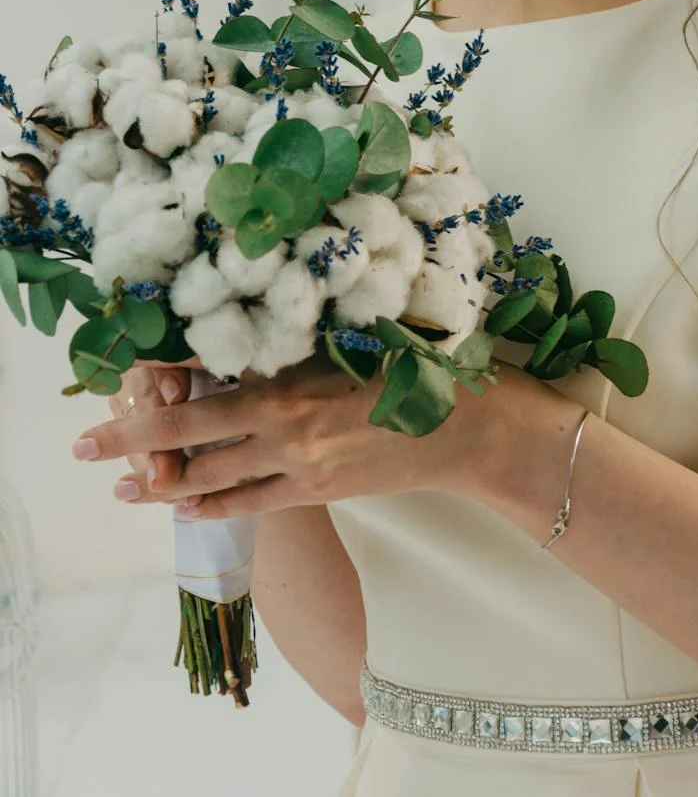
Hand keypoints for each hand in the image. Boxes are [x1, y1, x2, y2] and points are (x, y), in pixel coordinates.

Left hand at [73, 352, 552, 518]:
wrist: (474, 427)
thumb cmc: (423, 365)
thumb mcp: (359, 333)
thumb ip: (299, 338)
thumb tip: (244, 332)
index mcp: (297, 369)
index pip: (208, 370)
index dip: (159, 372)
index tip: (122, 365)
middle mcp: (289, 418)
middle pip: (191, 430)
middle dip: (131, 434)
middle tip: (83, 442)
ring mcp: (301, 462)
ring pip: (211, 473)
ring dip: (158, 480)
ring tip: (116, 482)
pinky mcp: (319, 490)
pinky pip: (249, 503)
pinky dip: (210, 505)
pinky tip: (179, 506)